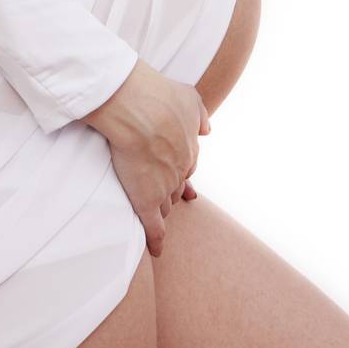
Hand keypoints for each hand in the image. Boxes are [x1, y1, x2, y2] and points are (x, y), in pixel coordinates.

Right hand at [92, 64, 209, 257]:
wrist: (140, 109)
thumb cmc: (160, 97)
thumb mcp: (189, 98)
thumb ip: (199, 114)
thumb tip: (207, 129)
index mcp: (189, 147)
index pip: (188, 164)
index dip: (183, 169)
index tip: (181, 175)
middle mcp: (180, 169)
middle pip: (178, 185)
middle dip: (175, 190)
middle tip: (172, 197)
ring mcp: (164, 187)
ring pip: (166, 205)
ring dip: (164, 210)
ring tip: (160, 217)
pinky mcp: (146, 200)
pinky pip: (153, 226)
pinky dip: (156, 240)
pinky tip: (156, 250)